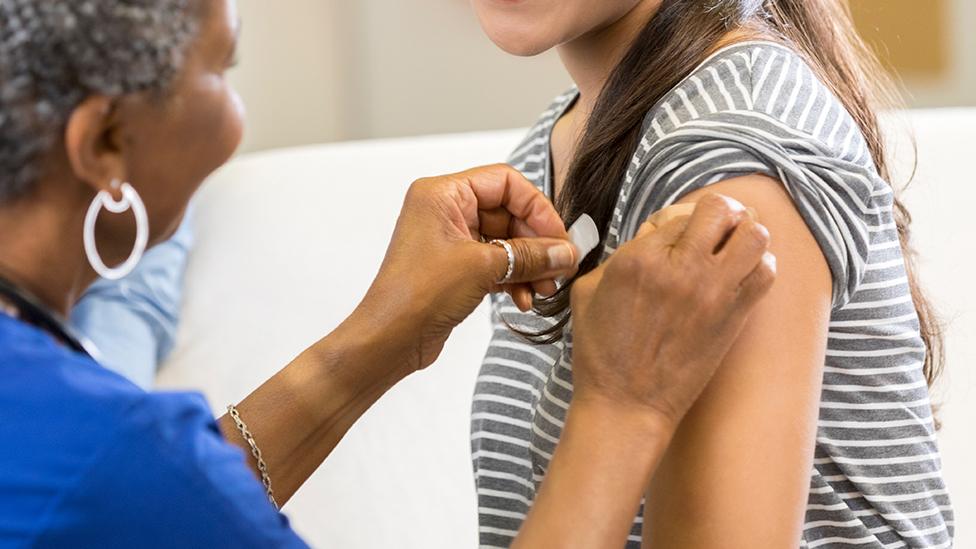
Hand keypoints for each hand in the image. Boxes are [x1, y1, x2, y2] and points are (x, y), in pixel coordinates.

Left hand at [356, 164, 577, 370]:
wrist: (389, 339)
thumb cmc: (418, 294)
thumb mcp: (483, 268)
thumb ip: (530, 256)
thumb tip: (566, 253)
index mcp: (443, 194)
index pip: (505, 183)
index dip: (537, 208)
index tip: (559, 237)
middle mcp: (445, 211)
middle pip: (509, 213)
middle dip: (536, 243)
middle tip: (558, 268)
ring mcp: (450, 240)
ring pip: (506, 241)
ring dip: (529, 264)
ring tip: (545, 289)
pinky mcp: (456, 268)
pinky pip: (496, 263)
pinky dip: (514, 278)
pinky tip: (524, 299)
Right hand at [569, 193, 776, 430]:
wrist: (627, 404)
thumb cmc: (602, 352)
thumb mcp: (587, 291)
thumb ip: (618, 255)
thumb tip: (648, 238)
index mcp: (638, 259)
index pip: (675, 213)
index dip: (675, 221)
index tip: (670, 240)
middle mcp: (680, 269)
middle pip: (720, 210)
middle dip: (716, 214)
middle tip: (710, 229)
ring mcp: (712, 292)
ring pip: (754, 234)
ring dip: (744, 235)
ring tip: (731, 248)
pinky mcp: (734, 316)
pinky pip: (765, 272)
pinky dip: (758, 266)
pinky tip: (740, 275)